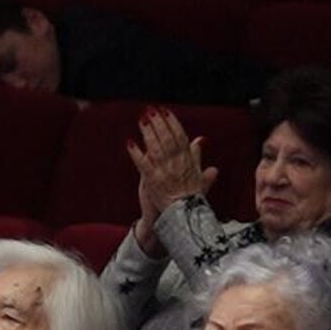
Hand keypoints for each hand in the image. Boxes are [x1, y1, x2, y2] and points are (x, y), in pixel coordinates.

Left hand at [127, 108, 215, 240]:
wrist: (183, 219)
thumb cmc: (191, 199)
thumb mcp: (199, 175)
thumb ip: (198, 156)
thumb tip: (201, 140)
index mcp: (188, 162)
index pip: (180, 137)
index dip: (172, 123)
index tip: (165, 111)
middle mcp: (177, 164)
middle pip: (167, 138)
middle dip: (159, 123)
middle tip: (150, 110)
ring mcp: (164, 173)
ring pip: (156, 148)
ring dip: (148, 133)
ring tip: (142, 120)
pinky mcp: (152, 182)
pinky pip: (143, 165)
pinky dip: (136, 153)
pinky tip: (129, 142)